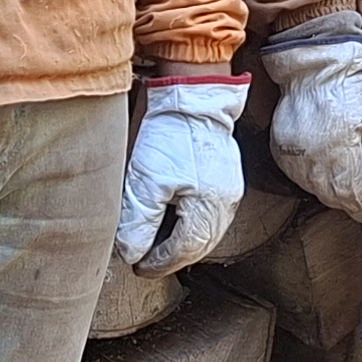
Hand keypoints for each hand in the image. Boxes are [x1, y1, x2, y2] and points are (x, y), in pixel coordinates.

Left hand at [120, 78, 247, 274]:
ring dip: (183, 241)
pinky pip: (210, 212)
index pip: (183, 251)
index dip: (158, 263)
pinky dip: (191, 222)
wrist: (192, 96)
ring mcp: (229, 188)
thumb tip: (132, 253)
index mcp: (208, 209)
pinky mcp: (226, 174)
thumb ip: (139, 223)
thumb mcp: (145, 182)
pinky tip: (175, 217)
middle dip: (172, 256)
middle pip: (199, 244)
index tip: (138, 266)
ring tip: (159, 243)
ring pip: (206, 230)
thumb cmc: (170, 134)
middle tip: (147, 260)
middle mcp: (225, 203)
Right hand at [254, 29, 361, 222]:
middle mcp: (311, 158)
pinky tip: (325, 175)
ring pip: (313, 189)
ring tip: (348, 193)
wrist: (315, 62)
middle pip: (332, 197)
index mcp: (339, 152)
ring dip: (332, 195)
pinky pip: (296, 174)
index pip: (353, 195)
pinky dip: (312, 180)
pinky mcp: (280, 145)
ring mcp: (292, 153)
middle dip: (350, 205)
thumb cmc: (353, 86)